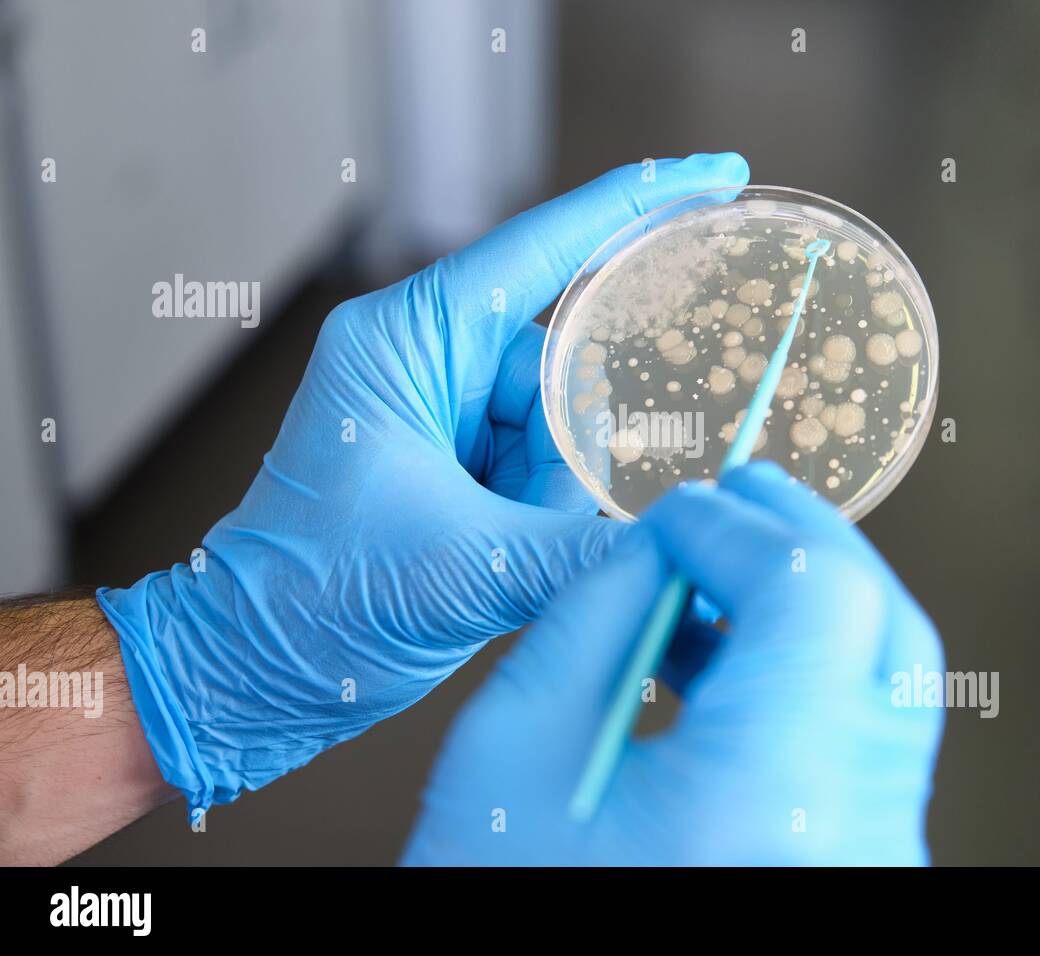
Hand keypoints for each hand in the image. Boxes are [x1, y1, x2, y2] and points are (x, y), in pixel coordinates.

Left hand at [97, 153, 752, 809]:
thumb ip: (586, 549)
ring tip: (496, 551)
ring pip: (560, 424)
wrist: (255, 668)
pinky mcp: (454, 457)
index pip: (542, 247)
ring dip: (551, 497)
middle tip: (530, 522)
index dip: (636, 206)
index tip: (714, 179)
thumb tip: (680, 538)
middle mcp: (427, 358)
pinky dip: (542, 514)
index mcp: (407, 341)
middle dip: (567, 453)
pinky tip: (501, 553)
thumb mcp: (467, 571)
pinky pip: (542, 463)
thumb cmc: (312, 603)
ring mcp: (441, 409)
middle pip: (563, 365)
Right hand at [403, 462, 944, 864]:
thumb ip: (596, 613)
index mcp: (773, 794)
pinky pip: (860, 746)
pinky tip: (720, 662)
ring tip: (711, 581)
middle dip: (806, 544)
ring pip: (885, 684)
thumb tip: (658, 545)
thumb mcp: (517, 746)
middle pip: (883, 626)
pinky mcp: (860, 873)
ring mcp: (874, 861)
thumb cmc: (504, 910)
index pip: (814, 591)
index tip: (682, 510)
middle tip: (739, 501)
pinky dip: (804, 679)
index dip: (746, 527)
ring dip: (805, 608)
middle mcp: (855, 833)